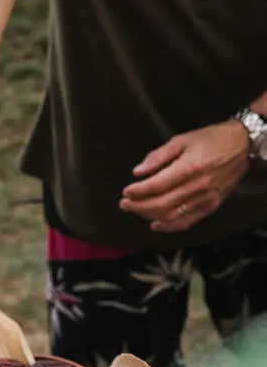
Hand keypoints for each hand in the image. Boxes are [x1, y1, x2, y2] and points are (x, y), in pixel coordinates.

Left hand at [119, 121, 249, 232]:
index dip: (138, 191)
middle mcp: (198, 186)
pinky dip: (169, 226)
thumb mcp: (181, 140)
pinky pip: (188, 221)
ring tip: (136, 210)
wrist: (242, 145)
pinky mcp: (212, 205)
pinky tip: (156, 224)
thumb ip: (158, 157)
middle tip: (124, 204)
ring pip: (171, 215)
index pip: (156, 186)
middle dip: (138, 206)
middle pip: (161, 204)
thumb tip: (137, 172)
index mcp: (190, 167)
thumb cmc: (210, 140)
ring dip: (149, 215)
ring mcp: (206, 198)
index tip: (126, 191)